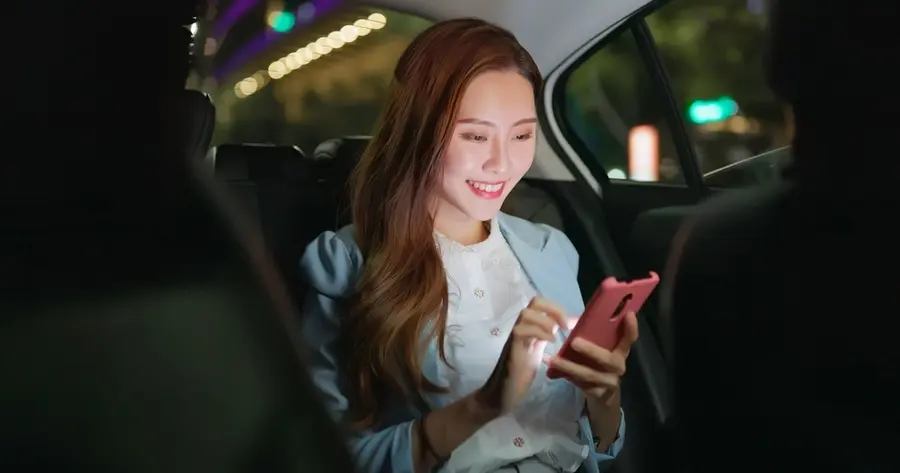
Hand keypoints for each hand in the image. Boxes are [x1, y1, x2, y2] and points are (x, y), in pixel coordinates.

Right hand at [477, 297, 568, 413]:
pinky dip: (538, 333)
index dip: (557, 308)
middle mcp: (520, 328)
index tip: (570, 323)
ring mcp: (514, 337)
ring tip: (555, 337)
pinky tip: (548, 344)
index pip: (541, 304)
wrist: (503, 392)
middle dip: (553, 309)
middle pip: (534, 301)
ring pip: (526, 313)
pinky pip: (520, 330)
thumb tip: (563, 327)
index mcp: (529, 327)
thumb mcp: (537, 351)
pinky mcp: (511, 348)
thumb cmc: (520, 374)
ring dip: (545, 321)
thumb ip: (545, 337)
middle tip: (564, 326)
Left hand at [548, 311, 638, 402]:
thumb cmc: (599, 365)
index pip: (630, 339)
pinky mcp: (599, 394)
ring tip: (554, 360)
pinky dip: (568, 378)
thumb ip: (595, 338)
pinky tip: (556, 372)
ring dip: (570, 366)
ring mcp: (610, 382)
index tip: (629, 315)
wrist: (604, 396)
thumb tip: (574, 319)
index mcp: (621, 352)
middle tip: (574, 342)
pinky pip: (582, 385)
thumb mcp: (602, 351)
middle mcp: (618, 367)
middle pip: (607, 359)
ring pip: (589, 374)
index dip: (631, 328)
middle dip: (590, 350)